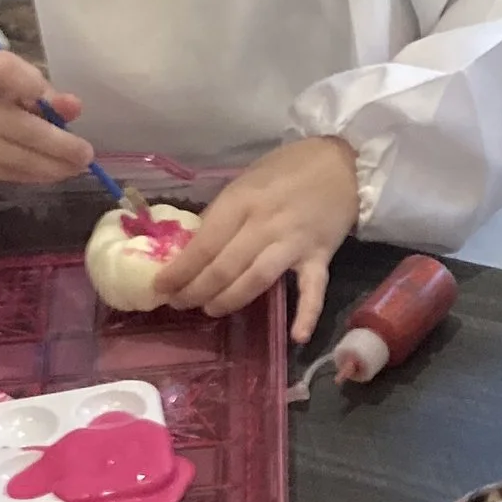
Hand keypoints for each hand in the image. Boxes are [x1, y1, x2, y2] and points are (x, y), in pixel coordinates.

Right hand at [0, 49, 96, 184]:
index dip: (29, 81)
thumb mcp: (6, 76)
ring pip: (13, 157)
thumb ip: (41, 89)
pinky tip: (52, 172)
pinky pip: (4, 173)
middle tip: (85, 154)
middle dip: (58, 144)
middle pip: (17, 126)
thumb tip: (74, 108)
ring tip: (75, 166)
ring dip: (51, 166)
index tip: (55, 98)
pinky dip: (33, 174)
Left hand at [153, 136, 358, 343]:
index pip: (204, 244)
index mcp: (241, 201)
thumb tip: (195, 246)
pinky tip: (296, 337)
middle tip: (179, 304)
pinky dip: (307, 314)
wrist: (342, 164)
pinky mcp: (320, 256)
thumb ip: (224, 212)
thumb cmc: (287, 169)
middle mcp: (264, 223)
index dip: (180, 270)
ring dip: (230, 300)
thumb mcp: (246, 181)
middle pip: (224, 267)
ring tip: (210, 311)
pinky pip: (313, 289)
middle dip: (196, 290)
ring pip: (257, 279)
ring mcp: (294, 242)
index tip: (160, 288)